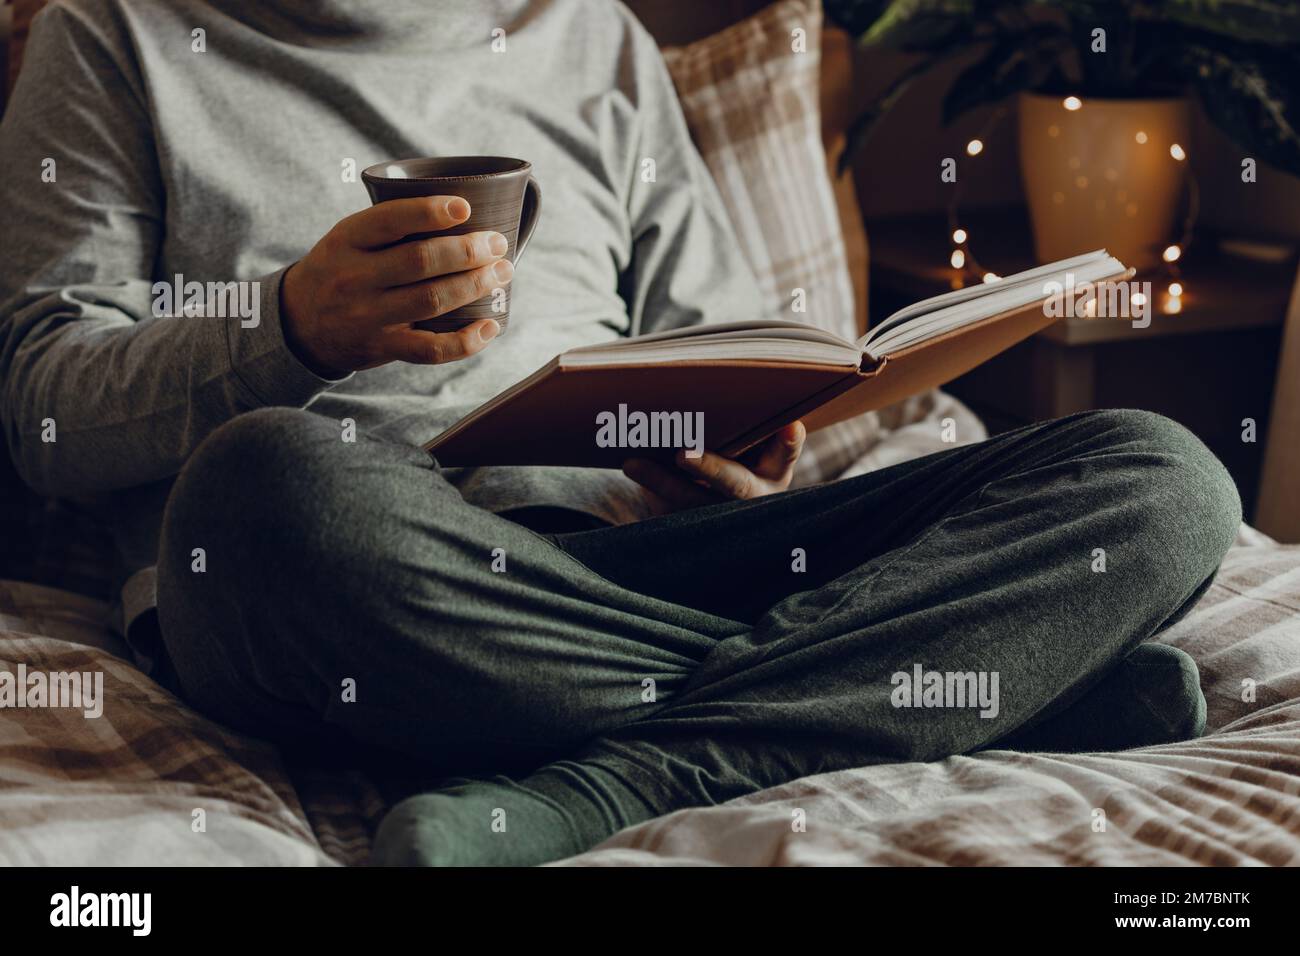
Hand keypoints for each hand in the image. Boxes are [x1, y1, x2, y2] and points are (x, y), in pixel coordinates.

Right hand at [280, 196, 513, 376]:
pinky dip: (466, 341)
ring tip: (502, 273)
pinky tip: (489, 327)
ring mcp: (368, 316)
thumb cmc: (341, 269)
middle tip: (498, 244)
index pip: (390, 220)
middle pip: (421, 261)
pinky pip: (430, 349)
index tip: (466, 208)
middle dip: (469, 250)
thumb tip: (466, 209)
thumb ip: (391, 226)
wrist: (298, 323)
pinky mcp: (382, 347)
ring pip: (431, 300)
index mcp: (348, 239)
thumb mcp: (349, 238)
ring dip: (474, 285)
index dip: (431, 212)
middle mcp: (355, 277)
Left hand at [622, 421, 805, 514]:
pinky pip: (667, 509)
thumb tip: (741, 384)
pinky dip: (647, 487)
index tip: (789, 427)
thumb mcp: (752, 443)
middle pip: (733, 485)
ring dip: (661, 482)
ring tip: (632, 463)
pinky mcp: (689, 524)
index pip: (786, 454)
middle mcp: (752, 497)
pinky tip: (629, 466)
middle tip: (682, 454)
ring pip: (692, 502)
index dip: (788, 443)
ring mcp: (719, 515)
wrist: (714, 497)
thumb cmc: (737, 455)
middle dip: (709, 469)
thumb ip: (752, 423)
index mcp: (774, 473)